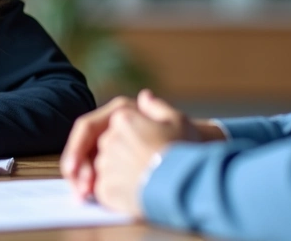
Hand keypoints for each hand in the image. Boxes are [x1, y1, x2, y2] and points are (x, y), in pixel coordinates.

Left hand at [62, 90, 217, 199]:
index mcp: (123, 118)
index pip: (119, 125)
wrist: (187, 184)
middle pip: (109, 146)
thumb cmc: (184, 150)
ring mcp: (105, 164)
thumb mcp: (177, 120)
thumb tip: (144, 97)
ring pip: (104, 167)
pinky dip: (115, 192)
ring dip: (118, 173)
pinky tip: (135, 193)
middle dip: (123, 155)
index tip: (144, 147)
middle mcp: (109, 139)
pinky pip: (103, 189)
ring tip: (144, 180)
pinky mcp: (105, 189)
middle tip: (147, 166)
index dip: (131, 136)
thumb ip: (156, 107)